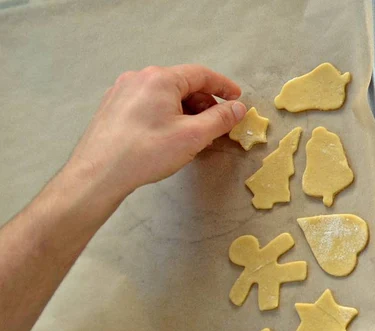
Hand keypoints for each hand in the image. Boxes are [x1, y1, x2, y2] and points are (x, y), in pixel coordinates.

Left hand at [68, 64, 246, 198]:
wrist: (98, 174)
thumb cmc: (147, 152)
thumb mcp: (193, 136)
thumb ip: (220, 119)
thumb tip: (238, 108)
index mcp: (160, 78)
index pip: (201, 75)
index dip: (223, 86)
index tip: (237, 99)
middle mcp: (139, 78)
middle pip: (181, 84)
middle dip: (203, 103)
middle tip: (217, 124)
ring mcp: (121, 91)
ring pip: (163, 95)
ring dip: (185, 111)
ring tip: (194, 134)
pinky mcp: (112, 108)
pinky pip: (147, 104)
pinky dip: (165, 114)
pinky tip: (168, 135)